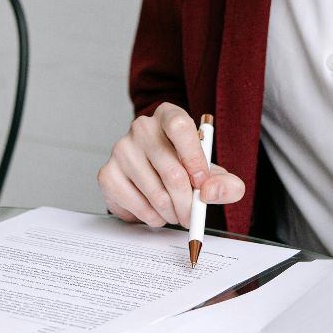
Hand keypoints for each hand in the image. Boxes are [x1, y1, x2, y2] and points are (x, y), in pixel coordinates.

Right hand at [98, 102, 244, 227]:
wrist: (154, 177)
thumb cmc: (184, 169)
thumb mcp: (210, 174)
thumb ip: (224, 183)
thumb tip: (212, 192)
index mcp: (168, 115)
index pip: (179, 126)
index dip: (194, 158)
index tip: (202, 183)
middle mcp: (142, 127)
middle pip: (172, 170)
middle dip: (187, 203)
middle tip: (192, 215)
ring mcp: (121, 149)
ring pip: (156, 193)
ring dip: (171, 213)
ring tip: (174, 213)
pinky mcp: (108, 173)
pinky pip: (136, 205)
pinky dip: (151, 217)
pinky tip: (156, 212)